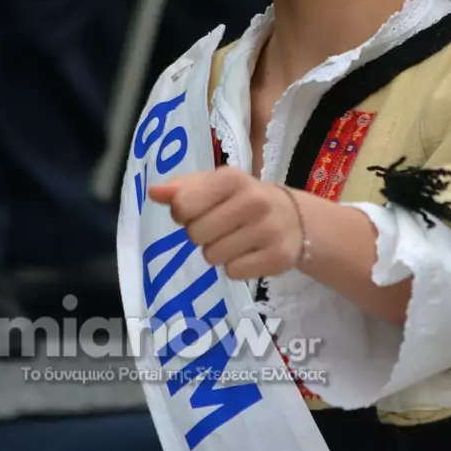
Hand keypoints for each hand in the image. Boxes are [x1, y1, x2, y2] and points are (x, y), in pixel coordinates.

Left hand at [147, 167, 303, 280]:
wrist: (296, 219)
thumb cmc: (245, 199)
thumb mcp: (216, 185)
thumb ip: (182, 188)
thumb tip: (154, 193)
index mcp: (232, 178)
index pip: (183, 206)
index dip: (184, 214)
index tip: (199, 211)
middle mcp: (253, 201)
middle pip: (195, 234)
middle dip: (202, 235)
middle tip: (221, 227)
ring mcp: (268, 230)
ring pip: (212, 256)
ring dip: (218, 252)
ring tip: (236, 239)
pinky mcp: (277, 257)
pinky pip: (233, 272)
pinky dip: (236, 266)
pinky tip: (250, 252)